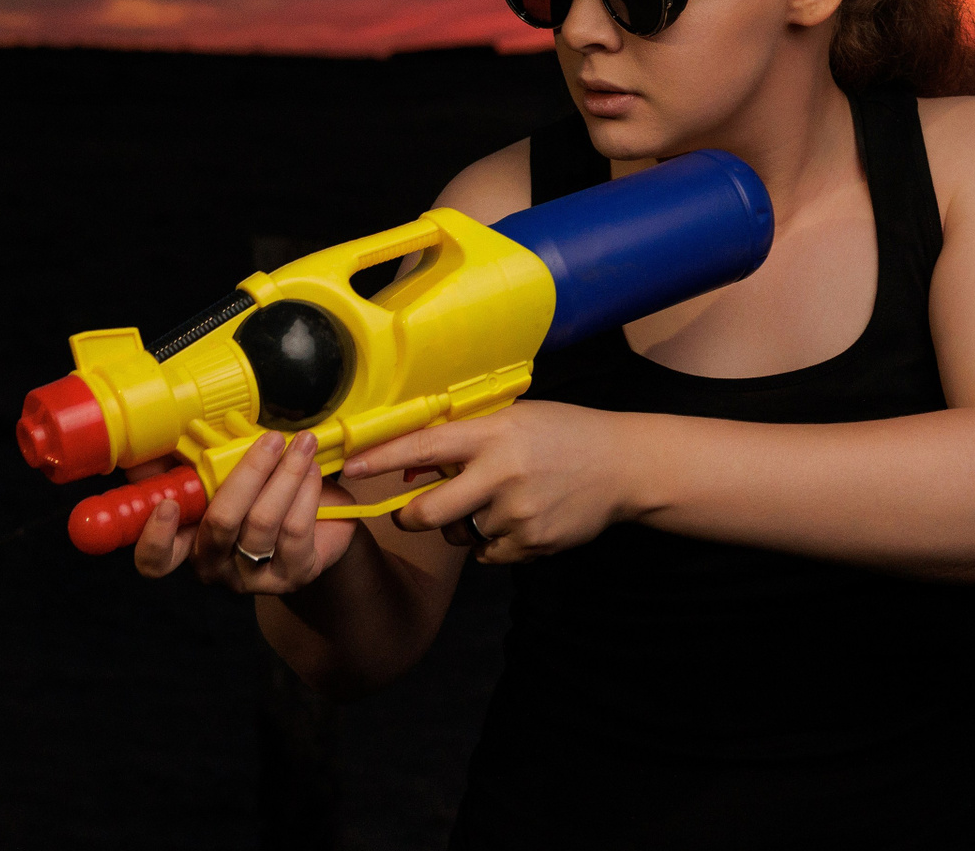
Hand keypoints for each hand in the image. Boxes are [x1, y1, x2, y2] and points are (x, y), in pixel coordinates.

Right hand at [131, 430, 359, 591]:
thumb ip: (189, 458)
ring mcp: (253, 576)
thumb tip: (159, 436)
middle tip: (272, 439)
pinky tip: (313, 471)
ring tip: (304, 445)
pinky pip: (295, 531)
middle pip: (221, 522)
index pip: (156, 560)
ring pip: (263, 521)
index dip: (156, 538)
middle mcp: (215, 566)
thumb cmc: (262, 490)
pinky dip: (306, 493)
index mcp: (188, 541)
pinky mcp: (292, 576)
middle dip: (250, 472)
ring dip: (287, 475)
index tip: (168, 504)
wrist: (320, 519)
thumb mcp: (225, 471)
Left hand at [342, 400, 646, 564]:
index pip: (425, 447)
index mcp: (495, 434)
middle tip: (415, 511)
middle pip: (426, 513)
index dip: (382, 458)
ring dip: (466, 524)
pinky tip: (520, 518)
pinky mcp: (531, 545)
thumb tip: (409, 469)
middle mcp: (502, 474)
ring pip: (458, 535)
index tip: (351, 465)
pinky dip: (493, 543)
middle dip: (411, 517)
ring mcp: (517, 514)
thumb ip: (465, 441)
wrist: (623, 466)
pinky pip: (486, 554)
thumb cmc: (564, 434)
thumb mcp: (515, 419)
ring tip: (503, 500)